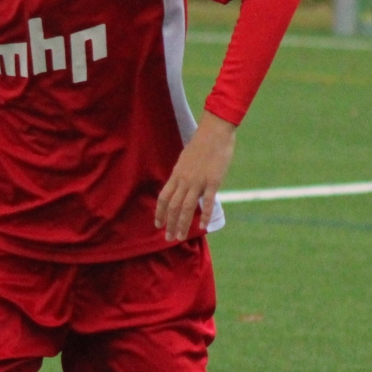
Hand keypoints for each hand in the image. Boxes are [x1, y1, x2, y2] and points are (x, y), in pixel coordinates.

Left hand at [155, 114, 236, 241]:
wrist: (214, 133)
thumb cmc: (201, 144)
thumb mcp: (185, 159)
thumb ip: (182, 174)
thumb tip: (179, 183)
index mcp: (176, 175)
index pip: (163, 198)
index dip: (159, 213)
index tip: (157, 225)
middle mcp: (184, 180)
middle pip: (173, 206)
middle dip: (169, 224)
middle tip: (168, 238)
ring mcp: (198, 182)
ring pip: (186, 207)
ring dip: (182, 224)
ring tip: (180, 237)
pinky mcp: (212, 182)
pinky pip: (207, 202)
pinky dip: (204, 215)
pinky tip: (202, 226)